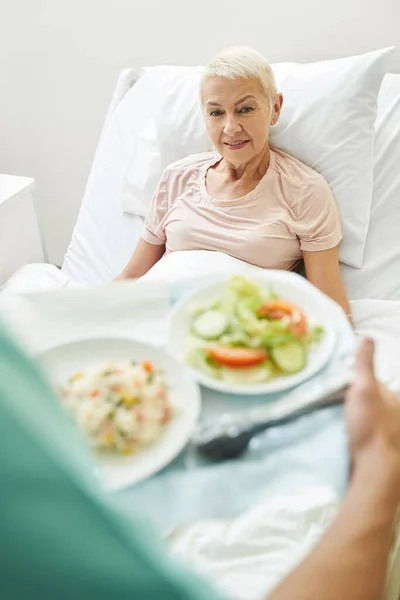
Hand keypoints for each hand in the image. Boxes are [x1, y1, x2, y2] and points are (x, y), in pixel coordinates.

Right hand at [345, 338, 399, 498]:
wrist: (377, 471)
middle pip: (376, 407)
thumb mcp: (364, 388)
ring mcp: (394, 440)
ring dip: (361, 426)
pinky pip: (371, 443)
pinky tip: (351, 445)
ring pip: (375, 426)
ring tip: (344, 427)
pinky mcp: (385, 457)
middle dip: (362, 407)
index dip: (359, 385)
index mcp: (396, 401)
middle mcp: (398, 419)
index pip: (376, 386)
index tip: (343, 389)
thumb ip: (364, 364)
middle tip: (341, 408)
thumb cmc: (371, 426)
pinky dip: (362, 442)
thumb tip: (366, 336)